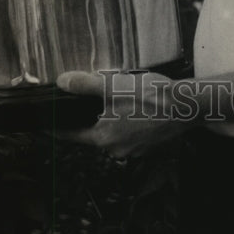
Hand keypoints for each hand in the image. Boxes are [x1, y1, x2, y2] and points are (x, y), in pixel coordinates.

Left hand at [56, 70, 200, 158]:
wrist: (187, 106)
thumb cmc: (150, 97)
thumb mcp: (113, 86)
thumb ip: (85, 85)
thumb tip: (62, 82)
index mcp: (103, 138)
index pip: (71, 135)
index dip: (58, 128)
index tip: (45, 125)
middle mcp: (116, 150)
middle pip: (93, 133)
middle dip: (91, 117)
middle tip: (94, 99)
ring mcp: (134, 150)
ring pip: (113, 133)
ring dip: (112, 119)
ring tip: (119, 99)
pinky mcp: (148, 146)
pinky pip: (130, 134)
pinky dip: (128, 122)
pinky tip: (136, 107)